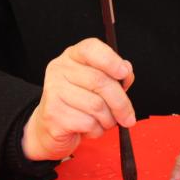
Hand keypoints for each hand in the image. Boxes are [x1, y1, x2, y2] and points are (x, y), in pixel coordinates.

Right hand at [22, 38, 135, 160]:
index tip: (124, 73)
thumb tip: (126, 71)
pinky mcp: (53, 114)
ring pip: (96, 106)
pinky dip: (96, 130)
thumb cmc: (79, 103)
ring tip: (104, 122)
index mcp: (72, 56)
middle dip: (120, 103)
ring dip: (108, 120)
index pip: (90, 49)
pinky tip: (89, 128)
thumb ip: (115, 76)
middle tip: (129, 117)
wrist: (50, 128)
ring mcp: (53, 91)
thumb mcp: (98, 84)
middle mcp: (60, 70)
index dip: (111, 60)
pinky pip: (88, 123)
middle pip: (99, 81)